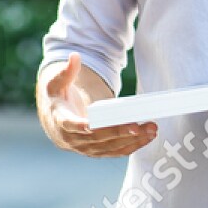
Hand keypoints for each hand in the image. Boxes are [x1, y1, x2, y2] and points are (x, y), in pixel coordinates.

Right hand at [39, 53, 157, 157]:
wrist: (55, 121)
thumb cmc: (58, 99)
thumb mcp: (57, 83)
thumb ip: (66, 71)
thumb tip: (74, 56)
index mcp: (62, 122)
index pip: (74, 127)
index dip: (86, 127)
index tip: (99, 125)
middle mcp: (74, 140)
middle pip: (99, 138)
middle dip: (120, 132)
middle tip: (140, 126)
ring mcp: (86, 148)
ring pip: (111, 147)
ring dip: (132, 140)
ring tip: (151, 130)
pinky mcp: (98, 151)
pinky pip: (116, 151)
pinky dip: (132, 146)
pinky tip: (147, 138)